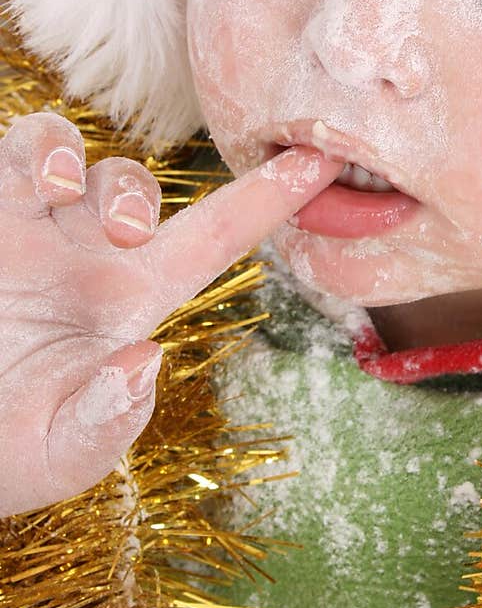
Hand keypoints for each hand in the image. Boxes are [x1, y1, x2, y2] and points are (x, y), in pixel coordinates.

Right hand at [0, 111, 341, 514]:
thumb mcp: (59, 457)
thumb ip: (105, 424)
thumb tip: (144, 361)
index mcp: (129, 301)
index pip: (211, 238)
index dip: (267, 199)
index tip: (324, 161)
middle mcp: (85, 254)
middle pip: (134, 186)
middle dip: (136, 192)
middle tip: (128, 233)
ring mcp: (31, 229)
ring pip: (75, 156)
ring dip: (80, 162)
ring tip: (62, 192)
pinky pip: (18, 153)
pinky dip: (36, 150)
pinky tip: (39, 183)